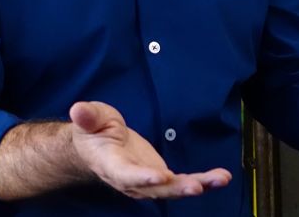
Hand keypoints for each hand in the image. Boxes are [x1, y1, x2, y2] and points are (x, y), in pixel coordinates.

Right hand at [69, 102, 230, 199]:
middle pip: (155, 188)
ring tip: (219, 179)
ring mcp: (148, 181)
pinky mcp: (162, 176)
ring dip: (197, 185)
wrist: (97, 146)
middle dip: (177, 188)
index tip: (159, 176)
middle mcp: (131, 179)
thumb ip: (87, 116)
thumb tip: (78, 109)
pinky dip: (202, 181)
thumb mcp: (89, 119)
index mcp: (112, 164)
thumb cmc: (93, 131)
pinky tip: (220, 177)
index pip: (126, 174)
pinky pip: (183, 182)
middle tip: (197, 186)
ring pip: (173, 188)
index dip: (142, 178)